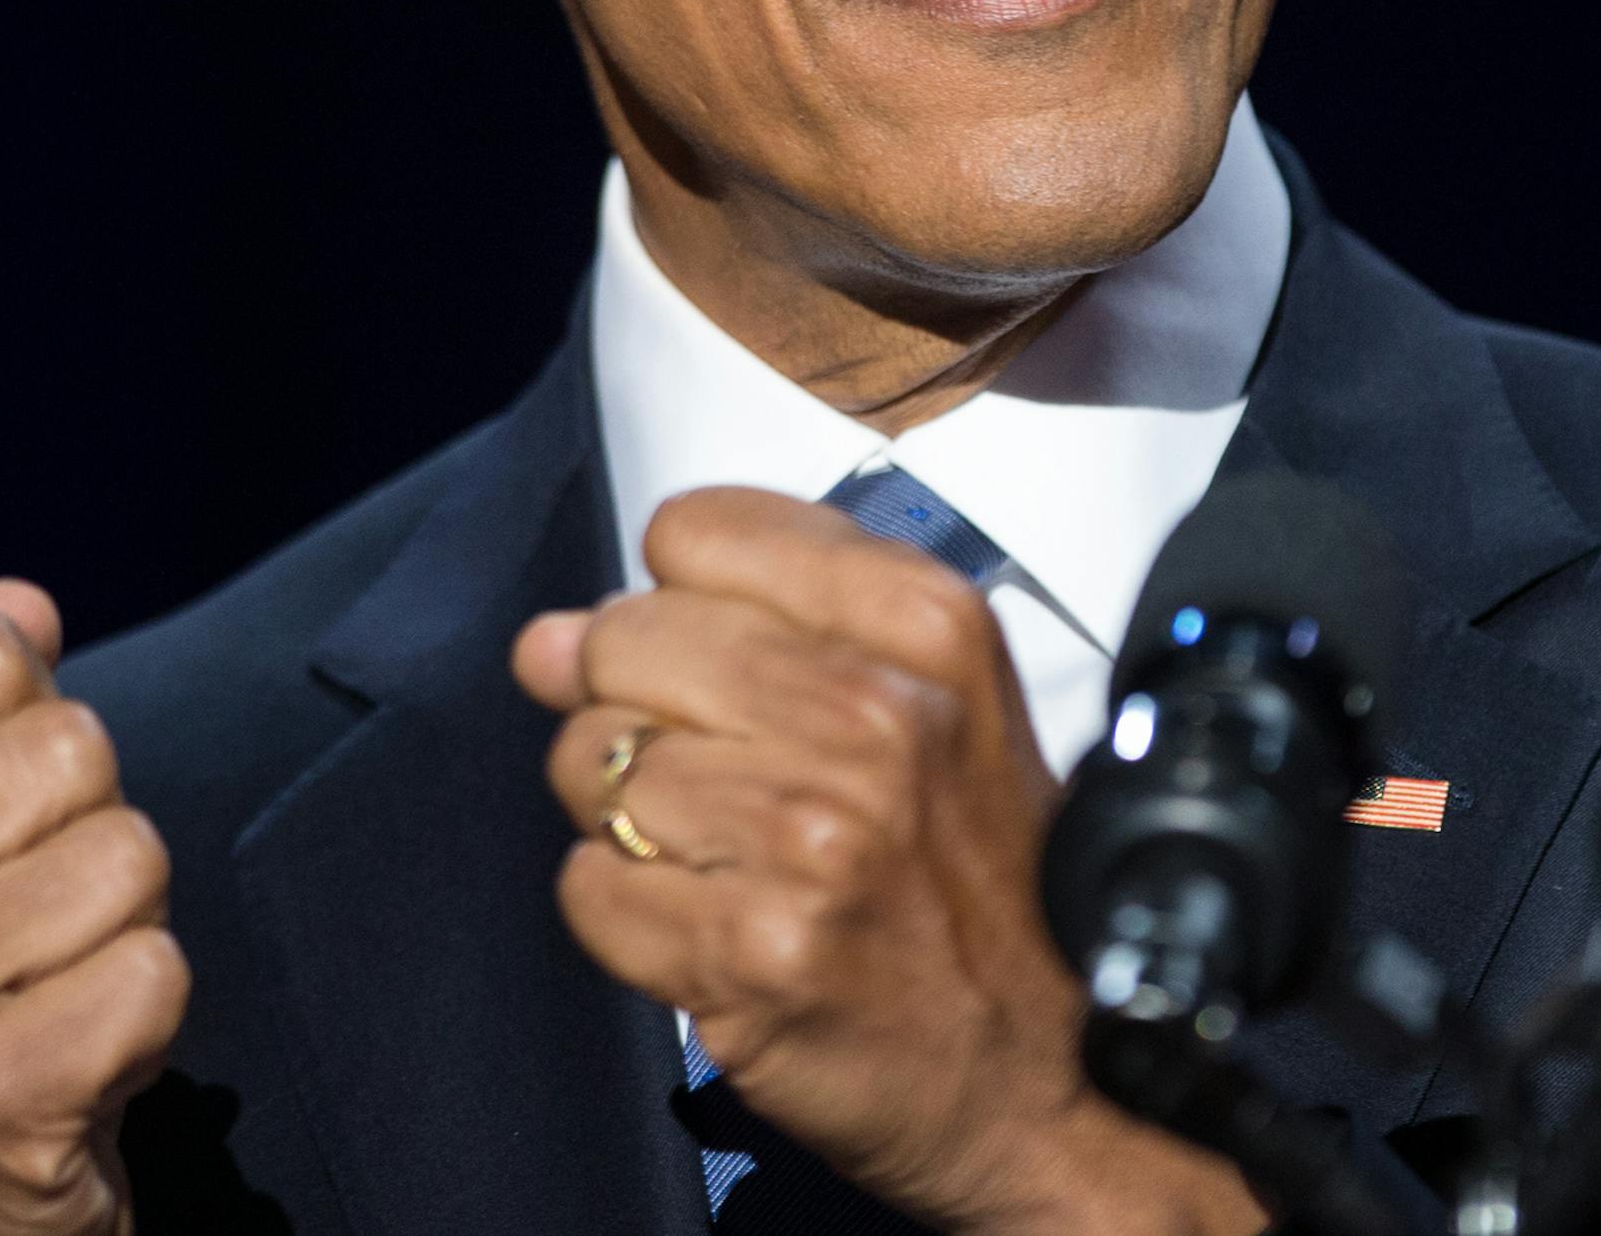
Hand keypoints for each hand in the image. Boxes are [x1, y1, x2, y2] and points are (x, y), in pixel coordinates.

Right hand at [0, 581, 188, 1235]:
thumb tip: (14, 600)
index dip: (31, 727)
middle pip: (74, 748)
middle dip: (93, 827)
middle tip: (41, 923)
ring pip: (130, 855)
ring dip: (128, 923)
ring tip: (57, 988)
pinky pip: (158, 971)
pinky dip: (150, 1012)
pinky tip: (82, 1057)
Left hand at [513, 489, 1264, 1235]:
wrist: (1051, 1070)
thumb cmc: (970, 869)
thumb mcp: (920, 691)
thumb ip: (739, 621)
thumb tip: (549, 637)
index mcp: (924, 620)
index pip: (691, 531)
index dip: (685, 601)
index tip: (728, 662)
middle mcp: (876, 713)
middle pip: (620, 640)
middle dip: (634, 707)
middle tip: (722, 776)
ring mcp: (816, 837)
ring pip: (590, 763)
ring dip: (628, 818)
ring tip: (725, 856)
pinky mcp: (758, 952)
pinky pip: (588, 887)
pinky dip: (626, 913)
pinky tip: (710, 923)